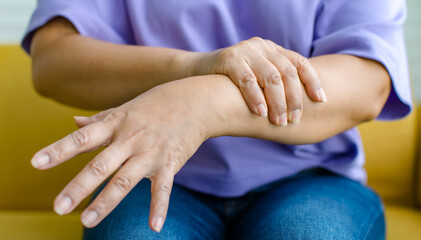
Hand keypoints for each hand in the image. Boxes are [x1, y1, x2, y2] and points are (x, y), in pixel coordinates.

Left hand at [30, 81, 208, 231]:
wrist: (197, 101)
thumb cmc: (158, 104)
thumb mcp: (126, 108)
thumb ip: (99, 119)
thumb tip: (74, 122)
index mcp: (116, 124)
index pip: (82, 138)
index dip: (59, 150)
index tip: (36, 163)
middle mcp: (130, 139)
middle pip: (100, 165)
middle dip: (78, 187)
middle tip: (58, 208)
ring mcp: (151, 152)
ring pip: (125, 180)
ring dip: (106, 202)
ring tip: (86, 222)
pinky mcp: (171, 162)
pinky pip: (163, 188)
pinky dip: (159, 207)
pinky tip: (154, 228)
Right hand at [191, 37, 326, 125]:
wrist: (197, 72)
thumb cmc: (232, 82)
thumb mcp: (257, 78)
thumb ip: (274, 85)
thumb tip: (300, 110)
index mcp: (273, 50)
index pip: (300, 63)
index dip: (313, 82)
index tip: (321, 101)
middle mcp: (262, 46)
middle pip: (287, 72)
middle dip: (294, 99)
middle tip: (294, 120)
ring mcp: (245, 50)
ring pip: (271, 77)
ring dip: (277, 102)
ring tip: (278, 122)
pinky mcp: (229, 58)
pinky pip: (247, 80)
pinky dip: (255, 98)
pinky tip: (260, 113)